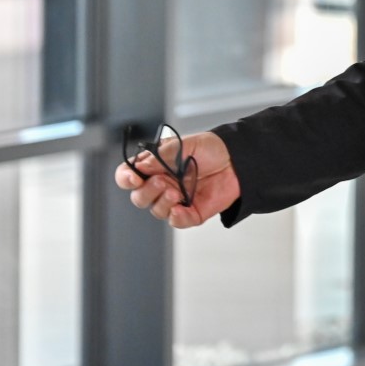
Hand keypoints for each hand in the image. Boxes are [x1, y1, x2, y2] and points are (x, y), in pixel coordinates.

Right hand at [114, 131, 240, 228]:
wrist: (238, 159)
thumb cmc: (211, 149)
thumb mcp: (185, 144)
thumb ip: (162, 155)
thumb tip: (140, 166)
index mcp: (155, 167)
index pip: (128, 176)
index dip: (126, 178)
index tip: (135, 178)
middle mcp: (162, 185)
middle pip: (139, 197)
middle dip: (147, 191)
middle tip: (163, 181)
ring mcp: (176, 199)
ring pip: (156, 210)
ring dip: (162, 202)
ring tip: (176, 192)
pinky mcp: (191, 211)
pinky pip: (177, 221)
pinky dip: (176, 217)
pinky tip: (181, 208)